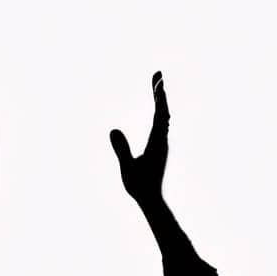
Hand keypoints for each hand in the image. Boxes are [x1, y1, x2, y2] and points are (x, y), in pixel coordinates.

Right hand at [109, 71, 168, 205]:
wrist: (153, 201)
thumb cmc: (141, 187)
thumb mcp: (128, 168)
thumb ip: (121, 149)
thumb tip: (113, 130)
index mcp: (157, 142)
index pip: (160, 115)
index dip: (159, 97)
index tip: (159, 81)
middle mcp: (163, 141)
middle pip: (163, 111)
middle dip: (160, 93)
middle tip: (158, 74)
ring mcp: (162, 144)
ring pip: (164, 118)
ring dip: (160, 101)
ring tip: (158, 86)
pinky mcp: (160, 149)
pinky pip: (161, 126)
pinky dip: (160, 113)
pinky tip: (159, 112)